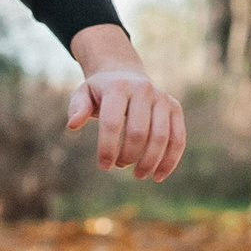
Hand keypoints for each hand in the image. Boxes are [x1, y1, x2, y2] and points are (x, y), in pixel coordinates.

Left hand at [67, 26, 185, 178]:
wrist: (125, 74)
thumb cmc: (100, 91)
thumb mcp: (83, 94)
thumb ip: (77, 108)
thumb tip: (73, 125)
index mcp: (118, 87)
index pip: (113, 122)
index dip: (108, 148)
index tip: (104, 166)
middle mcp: (143, 90)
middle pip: (139, 132)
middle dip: (128, 156)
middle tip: (119, 166)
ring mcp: (162, 98)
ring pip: (161, 137)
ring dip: (149, 162)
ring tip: (138, 175)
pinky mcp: (175, 108)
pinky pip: (178, 138)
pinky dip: (170, 160)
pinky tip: (158, 176)